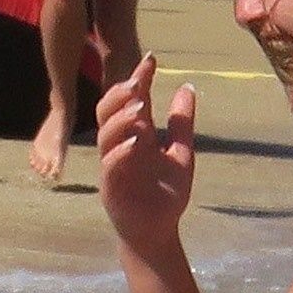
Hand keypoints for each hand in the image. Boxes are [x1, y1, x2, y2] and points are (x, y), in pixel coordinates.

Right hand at [94, 55, 196, 250]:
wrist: (159, 233)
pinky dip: (121, 152)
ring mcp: (113, 166)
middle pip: (108, 111)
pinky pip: (110, 165)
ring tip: (140, 107)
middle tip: (138, 83)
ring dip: (121, 119)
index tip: (151, 60)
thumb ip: (182, 124)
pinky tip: (136, 142)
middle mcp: (121, 146)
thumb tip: (187, 87)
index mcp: (136, 136)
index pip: (132, 101)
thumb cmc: (166, 196)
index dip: (139, 79)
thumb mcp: (181, 154)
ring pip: (106, 135)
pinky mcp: (111, 187)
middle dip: (121, 95)